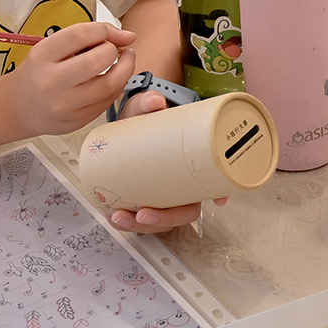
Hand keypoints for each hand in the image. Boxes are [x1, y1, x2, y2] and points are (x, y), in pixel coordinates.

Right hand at [4, 21, 136, 136]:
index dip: (103, 30)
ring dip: (125, 68)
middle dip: (113, 50)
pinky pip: (108, 101)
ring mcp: (65, 105)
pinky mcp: (77, 121)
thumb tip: (129, 36)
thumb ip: (87, 36)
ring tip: (124, 61)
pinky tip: (113, 79)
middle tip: (115, 49)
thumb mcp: (52, 47)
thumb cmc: (39, 72)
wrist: (20, 107)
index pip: (81, 34)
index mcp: (42, 56)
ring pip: (110, 85)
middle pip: (97, 61)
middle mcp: (51, 82)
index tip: (108, 34)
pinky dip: (117, 86)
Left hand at [103, 90, 219, 231]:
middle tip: (142, 213)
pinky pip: (138, 217)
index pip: (208, 187)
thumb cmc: (146, 119)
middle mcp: (180, 186)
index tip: (214, 203)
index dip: (214, 197)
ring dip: (138, 225)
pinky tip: (112, 216)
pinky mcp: (141, 196)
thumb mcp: (146, 108)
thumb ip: (148, 102)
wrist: (129, 121)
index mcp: (190, 167)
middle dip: (161, 220)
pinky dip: (127, 222)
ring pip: (158, 221)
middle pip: (181, 214)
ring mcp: (161, 194)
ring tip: (118, 216)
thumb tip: (156, 102)